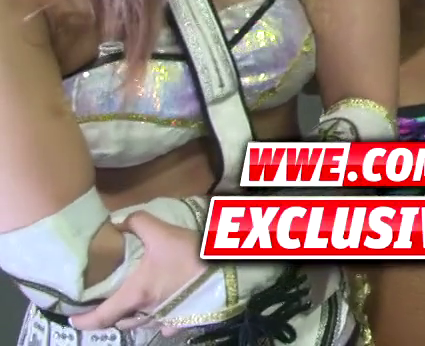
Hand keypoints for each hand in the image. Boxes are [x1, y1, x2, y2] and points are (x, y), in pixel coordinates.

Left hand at [70, 212, 207, 333]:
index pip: (101, 317)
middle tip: (105, 306)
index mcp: (136, 295)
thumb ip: (139, 223)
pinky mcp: (187, 317)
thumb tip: (119, 222)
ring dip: (134, 319)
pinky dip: (162, 323)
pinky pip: (169, 327)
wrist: (227, 270)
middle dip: (110, 317)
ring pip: (144, 325)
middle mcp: (148, 311)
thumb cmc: (189, 256)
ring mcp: (168, 318)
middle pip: (121, 322)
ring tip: (131, 308)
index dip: (83, 321)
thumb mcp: (163, 233)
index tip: (73, 319)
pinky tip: (163, 314)